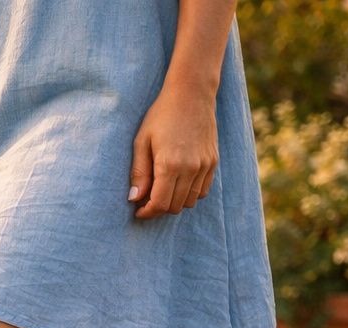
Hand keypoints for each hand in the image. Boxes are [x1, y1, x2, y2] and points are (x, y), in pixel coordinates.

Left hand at [130, 84, 218, 219]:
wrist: (192, 94)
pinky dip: (189, 194)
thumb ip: (139, 173)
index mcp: (170, 165)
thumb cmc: (161, 115)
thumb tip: (134, 199)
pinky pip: (203, 191)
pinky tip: (177, 184)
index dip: (147, 213)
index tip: (138, 211)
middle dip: (158, 209)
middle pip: (175, 207)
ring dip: (174, 202)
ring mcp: (205, 165)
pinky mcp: (213, 161)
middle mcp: (191, 168)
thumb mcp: (141, 142)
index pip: (160, 204)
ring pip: (190, 202)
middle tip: (146, 201)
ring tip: (161, 191)